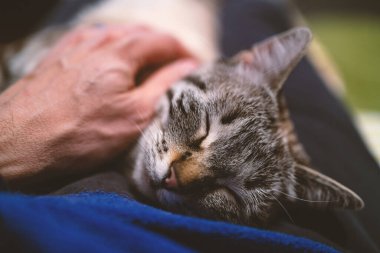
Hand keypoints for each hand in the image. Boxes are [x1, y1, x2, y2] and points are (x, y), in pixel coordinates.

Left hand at [0, 25, 197, 187]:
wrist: (17, 142)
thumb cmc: (79, 134)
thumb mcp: (135, 115)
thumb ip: (166, 85)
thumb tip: (189, 67)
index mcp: (121, 51)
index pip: (163, 41)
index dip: (183, 54)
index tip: (193, 69)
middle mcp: (97, 40)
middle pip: (140, 34)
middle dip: (162, 49)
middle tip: (174, 68)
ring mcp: (74, 45)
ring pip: (116, 37)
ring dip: (138, 48)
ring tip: (147, 67)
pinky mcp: (58, 56)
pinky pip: (94, 43)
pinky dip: (113, 50)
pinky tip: (112, 64)